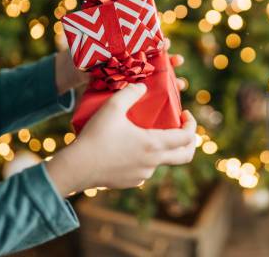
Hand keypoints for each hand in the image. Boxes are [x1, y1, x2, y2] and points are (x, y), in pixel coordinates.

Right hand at [46, 83, 196, 195]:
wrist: (77, 167)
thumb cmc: (96, 136)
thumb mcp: (113, 107)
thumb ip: (131, 92)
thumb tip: (143, 86)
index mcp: (154, 144)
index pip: (186, 138)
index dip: (191, 125)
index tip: (185, 114)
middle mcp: (153, 162)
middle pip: (185, 156)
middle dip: (190, 142)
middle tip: (183, 129)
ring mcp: (143, 174)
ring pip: (162, 161)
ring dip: (162, 147)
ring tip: (148, 132)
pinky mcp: (132, 182)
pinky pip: (145, 168)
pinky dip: (145, 157)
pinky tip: (131, 147)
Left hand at [54, 38, 184, 93]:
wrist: (73, 71)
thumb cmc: (82, 54)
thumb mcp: (88, 49)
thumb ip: (96, 46)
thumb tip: (97, 39)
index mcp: (126, 47)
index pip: (147, 43)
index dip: (157, 42)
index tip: (165, 42)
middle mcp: (132, 60)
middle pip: (156, 60)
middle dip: (169, 61)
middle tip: (179, 62)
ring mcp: (132, 76)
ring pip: (156, 77)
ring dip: (170, 80)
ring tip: (182, 84)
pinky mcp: (128, 91)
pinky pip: (147, 94)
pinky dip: (160, 97)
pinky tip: (171, 101)